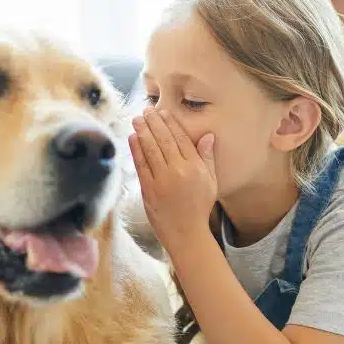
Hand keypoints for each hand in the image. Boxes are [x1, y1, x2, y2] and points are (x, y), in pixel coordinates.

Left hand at [128, 108, 217, 252]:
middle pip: (164, 141)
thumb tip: (208, 135)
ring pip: (150, 150)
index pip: (182, 139)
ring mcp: (162, 181)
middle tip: (146, 110)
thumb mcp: (210, 182)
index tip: (164, 112)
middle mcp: (179, 171)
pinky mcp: (148, 190)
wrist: (186, 234)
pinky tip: (132, 138)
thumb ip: (207, 157)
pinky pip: (141, 165)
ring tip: (137, 119)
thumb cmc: (199, 208)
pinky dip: (136, 150)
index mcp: (195, 168)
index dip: (171, 124)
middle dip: (154, 123)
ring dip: (143, 132)